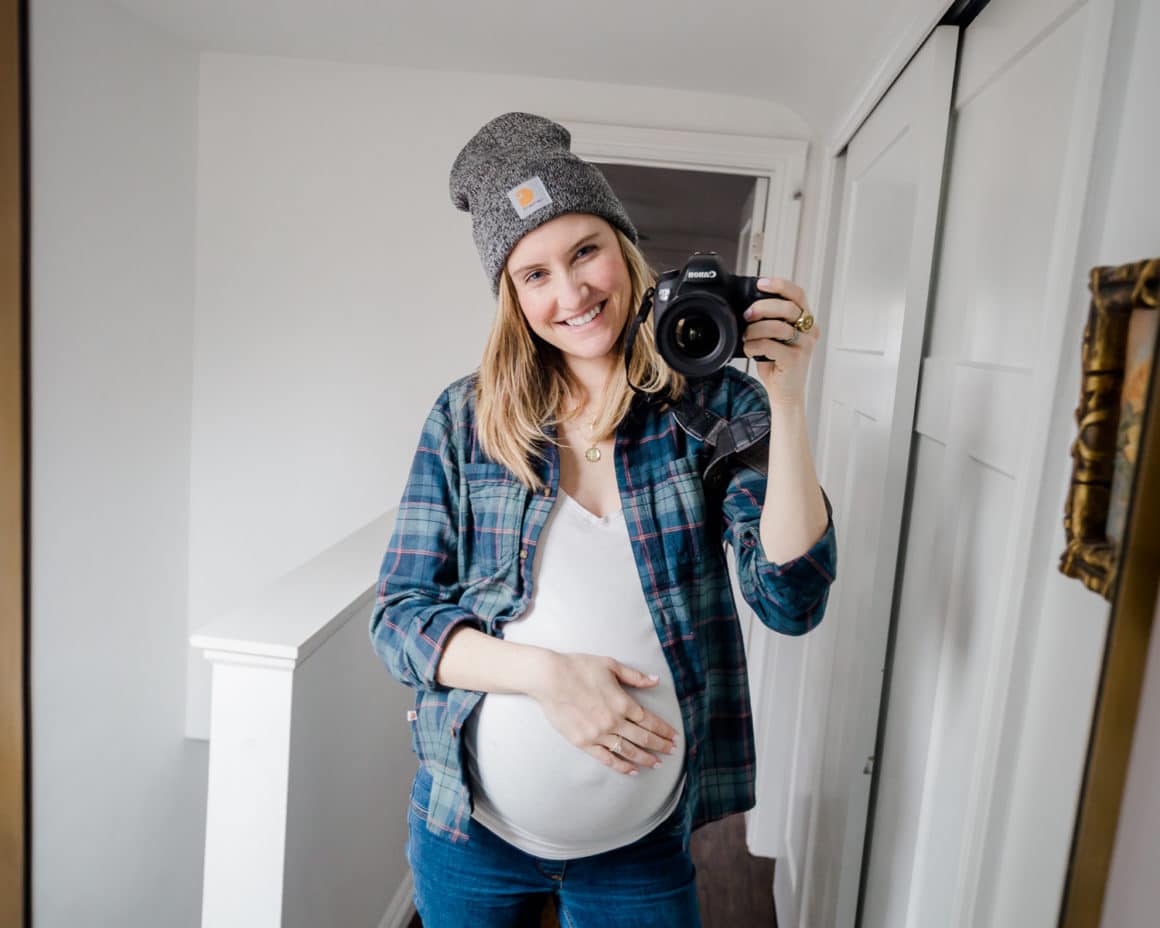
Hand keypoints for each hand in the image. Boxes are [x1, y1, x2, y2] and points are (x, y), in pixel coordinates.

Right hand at [529, 652, 680, 774]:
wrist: (549, 678)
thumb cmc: (579, 667)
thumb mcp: (610, 665)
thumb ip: (634, 676)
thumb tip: (655, 680)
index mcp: (623, 703)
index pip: (650, 721)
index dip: (664, 730)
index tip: (674, 736)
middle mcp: (614, 721)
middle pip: (643, 738)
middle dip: (661, 745)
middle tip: (672, 751)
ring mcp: (598, 734)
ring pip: (628, 751)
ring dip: (645, 758)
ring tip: (657, 763)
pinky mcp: (584, 742)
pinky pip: (607, 758)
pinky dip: (621, 766)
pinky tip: (632, 770)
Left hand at [741, 277, 820, 406]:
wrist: (785, 393)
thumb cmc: (778, 364)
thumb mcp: (775, 338)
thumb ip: (771, 321)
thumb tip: (750, 307)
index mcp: (806, 322)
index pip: (798, 294)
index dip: (780, 285)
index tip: (761, 283)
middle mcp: (809, 331)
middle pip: (788, 307)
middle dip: (762, 307)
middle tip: (747, 314)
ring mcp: (805, 345)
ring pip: (778, 326)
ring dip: (755, 330)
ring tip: (746, 337)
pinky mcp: (795, 359)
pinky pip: (770, 345)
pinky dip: (754, 345)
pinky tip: (750, 350)